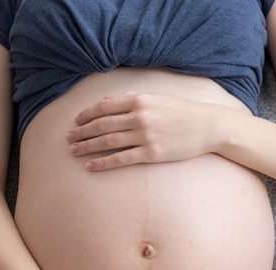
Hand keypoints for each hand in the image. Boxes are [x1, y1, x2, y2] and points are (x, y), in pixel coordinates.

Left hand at [66, 92, 220, 170]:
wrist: (208, 126)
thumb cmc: (181, 111)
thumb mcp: (156, 97)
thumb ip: (130, 98)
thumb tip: (105, 102)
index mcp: (139, 99)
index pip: (104, 107)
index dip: (86, 115)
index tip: (75, 122)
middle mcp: (139, 116)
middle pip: (101, 125)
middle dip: (81, 132)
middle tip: (67, 139)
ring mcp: (145, 136)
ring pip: (107, 142)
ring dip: (87, 147)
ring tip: (73, 152)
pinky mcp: (151, 153)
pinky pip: (121, 159)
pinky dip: (103, 163)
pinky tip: (91, 166)